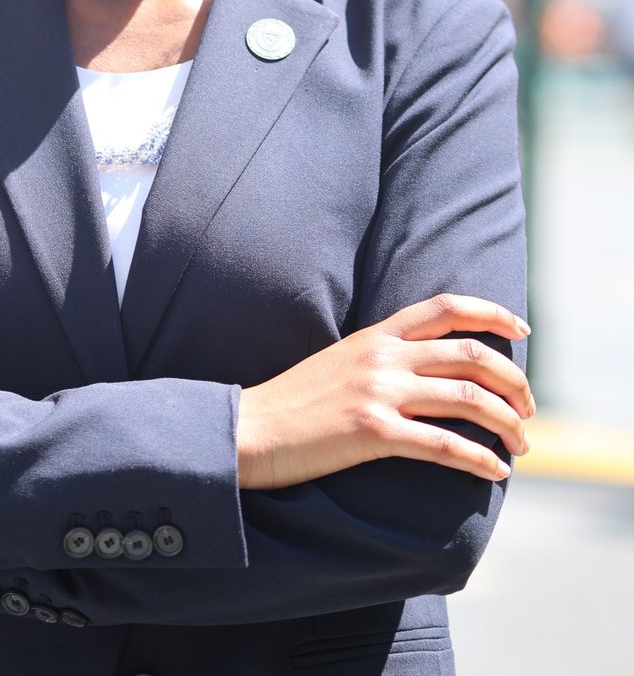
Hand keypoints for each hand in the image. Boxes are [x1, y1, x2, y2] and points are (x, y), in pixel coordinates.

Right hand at [236, 294, 532, 489]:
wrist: (250, 428)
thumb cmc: (294, 401)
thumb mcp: (341, 361)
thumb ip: (382, 357)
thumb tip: (427, 370)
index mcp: (376, 334)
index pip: (446, 307)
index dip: (493, 314)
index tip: (523, 330)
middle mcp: (383, 355)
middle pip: (471, 353)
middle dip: (513, 380)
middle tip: (529, 407)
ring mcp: (378, 392)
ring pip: (467, 397)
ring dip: (507, 422)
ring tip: (523, 444)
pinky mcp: (372, 432)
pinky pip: (444, 444)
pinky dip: (480, 459)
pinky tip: (495, 472)